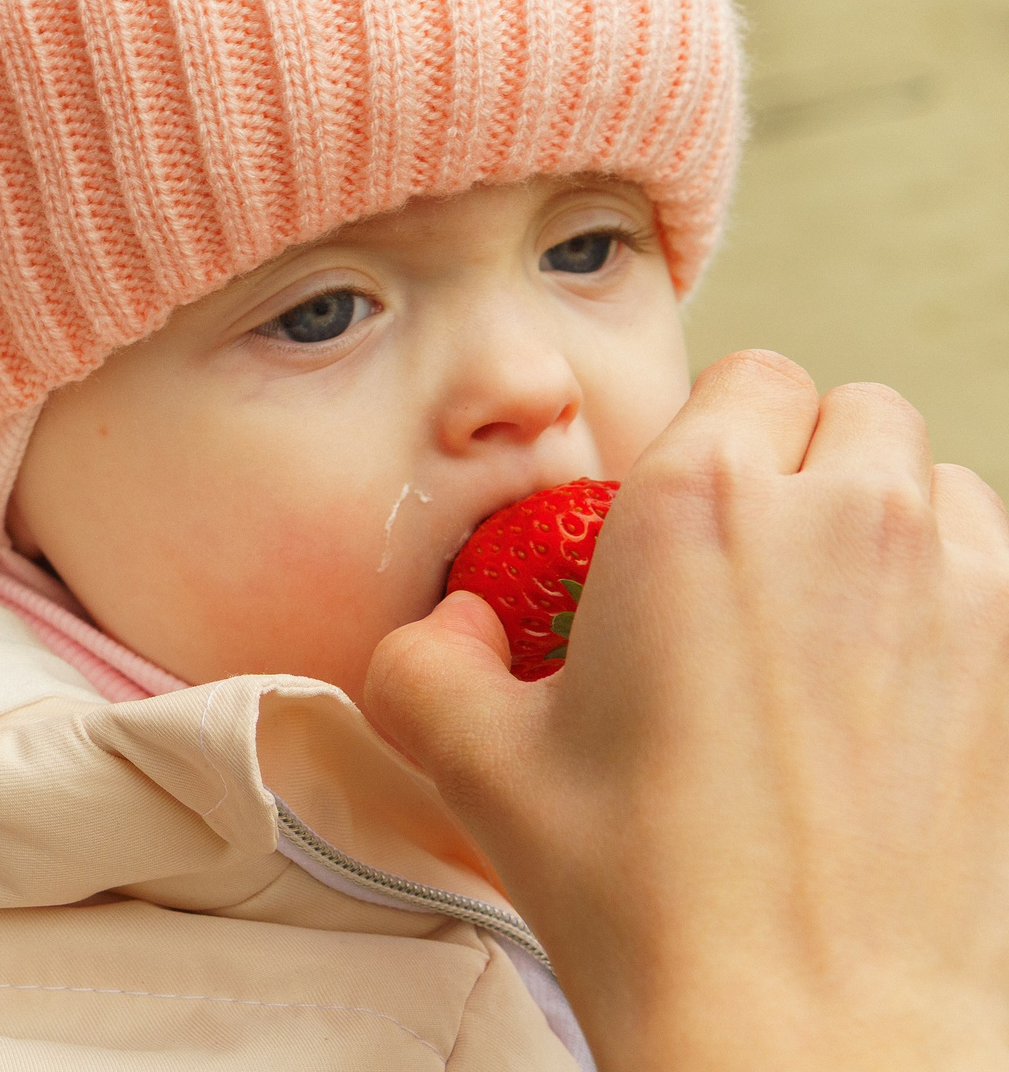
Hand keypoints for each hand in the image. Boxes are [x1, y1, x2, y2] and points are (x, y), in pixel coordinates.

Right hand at [365, 351, 1008, 1071]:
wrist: (806, 1022)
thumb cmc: (651, 896)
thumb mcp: (478, 764)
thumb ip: (430, 661)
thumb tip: (452, 630)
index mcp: (701, 508)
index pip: (747, 376)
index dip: (710, 438)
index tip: (680, 515)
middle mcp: (843, 519)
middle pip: (850, 409)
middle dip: (799, 463)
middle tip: (745, 562)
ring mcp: (955, 590)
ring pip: (936, 478)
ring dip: (885, 516)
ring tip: (822, 613)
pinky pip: (993, 564)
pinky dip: (948, 588)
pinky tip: (886, 675)